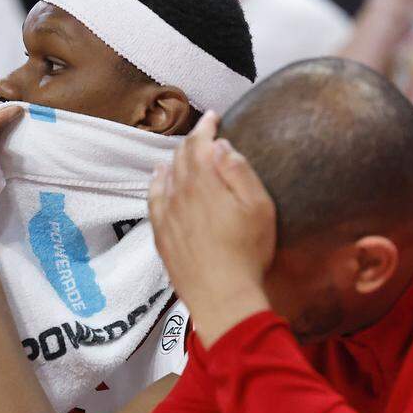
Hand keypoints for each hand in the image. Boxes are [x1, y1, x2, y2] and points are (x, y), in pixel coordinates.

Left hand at [147, 112, 273, 346]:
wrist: (221, 296)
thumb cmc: (247, 252)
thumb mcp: (258, 207)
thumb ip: (238, 172)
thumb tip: (221, 146)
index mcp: (204, 183)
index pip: (199, 144)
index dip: (205, 126)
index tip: (213, 116)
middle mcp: (179, 194)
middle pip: (180, 158)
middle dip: (192, 141)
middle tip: (203, 134)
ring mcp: (166, 215)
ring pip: (165, 177)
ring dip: (174, 159)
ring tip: (181, 151)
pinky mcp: (161, 235)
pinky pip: (153, 200)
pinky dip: (156, 182)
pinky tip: (158, 178)